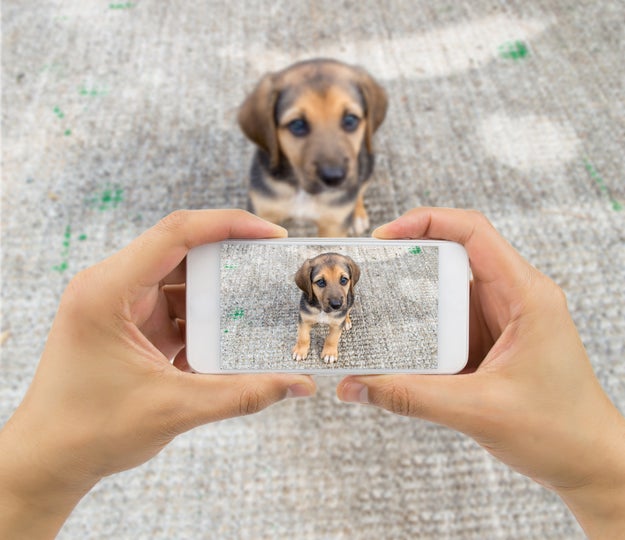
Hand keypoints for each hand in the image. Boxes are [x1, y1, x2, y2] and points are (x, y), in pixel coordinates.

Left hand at [0, 209, 315, 538]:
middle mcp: (111, 286)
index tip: (271, 235)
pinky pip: (175, 308)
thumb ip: (242, 394)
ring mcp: (120, 305)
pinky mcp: (129, 324)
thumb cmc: (90, 431)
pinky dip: (203, 320)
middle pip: (183, 253)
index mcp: (108, 290)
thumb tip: (299, 385)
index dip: (229, 225)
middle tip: (273, 270)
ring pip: (182, 281)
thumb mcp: (174, 409)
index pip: (176, 233)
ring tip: (258, 308)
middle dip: (231, 262)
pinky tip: (227, 340)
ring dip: (217, 296)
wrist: (48, 460)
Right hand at [336, 208, 624, 537]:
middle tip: (369, 273)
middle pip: (454, 256)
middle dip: (408, 260)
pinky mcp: (491, 339)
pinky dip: (422, 325)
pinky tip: (398, 340)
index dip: (425, 222)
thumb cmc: (557, 431)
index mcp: (526, 296)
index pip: (473, 232)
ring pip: (449, 289)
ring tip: (374, 305)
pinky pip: (451, 319)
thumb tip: (354, 386)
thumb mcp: (476, 410)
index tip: (385, 236)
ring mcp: (503, 318)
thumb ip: (410, 397)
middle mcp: (515, 297)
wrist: (587, 460)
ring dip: (412, 296)